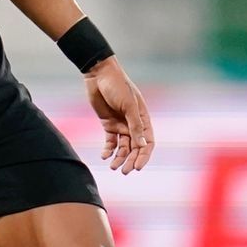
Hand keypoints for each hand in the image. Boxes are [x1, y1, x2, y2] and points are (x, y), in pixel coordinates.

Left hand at [84, 57, 153, 173]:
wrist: (99, 74)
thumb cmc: (117, 85)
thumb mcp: (128, 105)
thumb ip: (135, 125)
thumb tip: (142, 145)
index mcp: (143, 119)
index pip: (147, 143)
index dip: (144, 156)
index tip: (137, 167)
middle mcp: (133, 124)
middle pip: (135, 148)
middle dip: (131, 160)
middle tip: (124, 172)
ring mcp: (121, 125)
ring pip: (123, 147)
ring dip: (119, 158)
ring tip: (113, 167)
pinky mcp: (108, 125)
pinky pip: (110, 142)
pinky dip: (108, 150)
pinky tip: (104, 156)